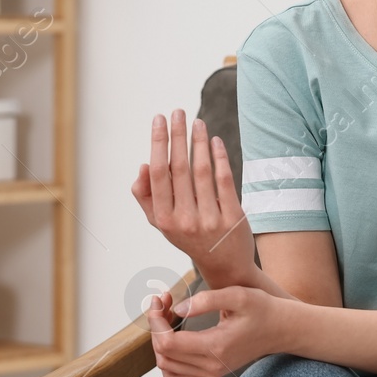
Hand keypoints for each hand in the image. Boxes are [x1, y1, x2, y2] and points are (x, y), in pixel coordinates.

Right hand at [132, 109, 255, 287]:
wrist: (224, 265)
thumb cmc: (187, 235)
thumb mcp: (160, 222)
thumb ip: (145, 195)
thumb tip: (144, 165)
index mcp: (163, 219)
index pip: (158, 174)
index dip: (158, 144)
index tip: (158, 120)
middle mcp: (184, 220)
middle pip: (179, 168)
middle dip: (177, 135)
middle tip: (177, 112)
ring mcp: (209, 220)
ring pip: (202, 171)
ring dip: (199, 142)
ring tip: (198, 122)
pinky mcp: (232, 218)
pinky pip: (224, 180)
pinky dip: (220, 157)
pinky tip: (215, 141)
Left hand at [147, 285, 283, 376]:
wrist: (282, 330)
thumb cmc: (262, 309)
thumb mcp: (238, 295)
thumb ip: (206, 300)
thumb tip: (178, 309)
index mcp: (215, 347)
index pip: (167, 343)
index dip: (155, 320)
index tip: (160, 298)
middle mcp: (210, 366)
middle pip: (162, 354)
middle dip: (156, 325)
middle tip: (164, 300)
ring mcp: (210, 374)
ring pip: (165, 366)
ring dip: (159, 339)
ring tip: (168, 314)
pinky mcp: (210, 374)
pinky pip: (175, 373)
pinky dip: (167, 353)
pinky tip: (175, 330)